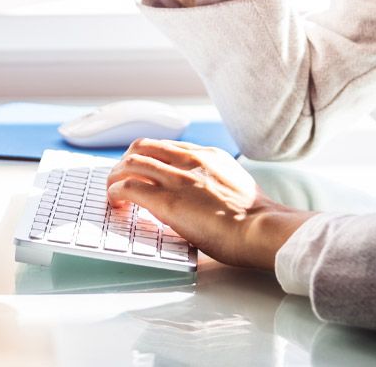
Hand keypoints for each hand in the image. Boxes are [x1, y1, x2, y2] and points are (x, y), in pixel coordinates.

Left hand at [105, 138, 317, 270]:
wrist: (263, 229)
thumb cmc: (255, 218)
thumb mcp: (235, 184)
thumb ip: (213, 181)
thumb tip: (199, 194)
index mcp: (209, 156)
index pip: (166, 146)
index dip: (147, 157)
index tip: (141, 171)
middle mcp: (191, 160)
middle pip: (143, 146)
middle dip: (125, 162)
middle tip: (120, 180)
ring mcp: (178, 178)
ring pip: (130, 162)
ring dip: (115, 177)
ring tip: (113, 193)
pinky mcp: (167, 201)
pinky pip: (128, 187)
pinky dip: (115, 192)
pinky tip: (116, 203)